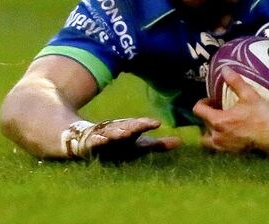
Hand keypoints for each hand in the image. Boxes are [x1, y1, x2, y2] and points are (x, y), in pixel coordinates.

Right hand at [62, 117, 180, 160]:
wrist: (87, 140)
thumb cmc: (120, 144)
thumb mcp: (140, 146)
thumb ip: (159, 145)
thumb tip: (181, 142)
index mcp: (130, 131)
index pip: (140, 127)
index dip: (147, 124)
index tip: (157, 123)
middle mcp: (118, 132)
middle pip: (127, 128)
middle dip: (136, 126)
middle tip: (146, 124)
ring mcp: (104, 136)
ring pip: (112, 133)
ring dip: (119, 132)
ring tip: (127, 132)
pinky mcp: (91, 144)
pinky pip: (95, 142)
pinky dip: (98, 141)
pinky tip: (102, 141)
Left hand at [192, 70, 268, 154]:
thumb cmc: (262, 115)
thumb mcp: (249, 95)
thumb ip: (235, 82)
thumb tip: (225, 69)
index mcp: (218, 121)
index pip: (198, 110)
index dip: (203, 102)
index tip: (213, 100)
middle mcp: (217, 136)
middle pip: (201, 126)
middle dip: (207, 117)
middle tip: (218, 112)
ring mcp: (223, 147)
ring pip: (207, 140)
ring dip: (211, 132)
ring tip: (222, 126)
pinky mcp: (231, 154)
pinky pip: (218, 148)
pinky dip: (219, 142)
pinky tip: (231, 135)